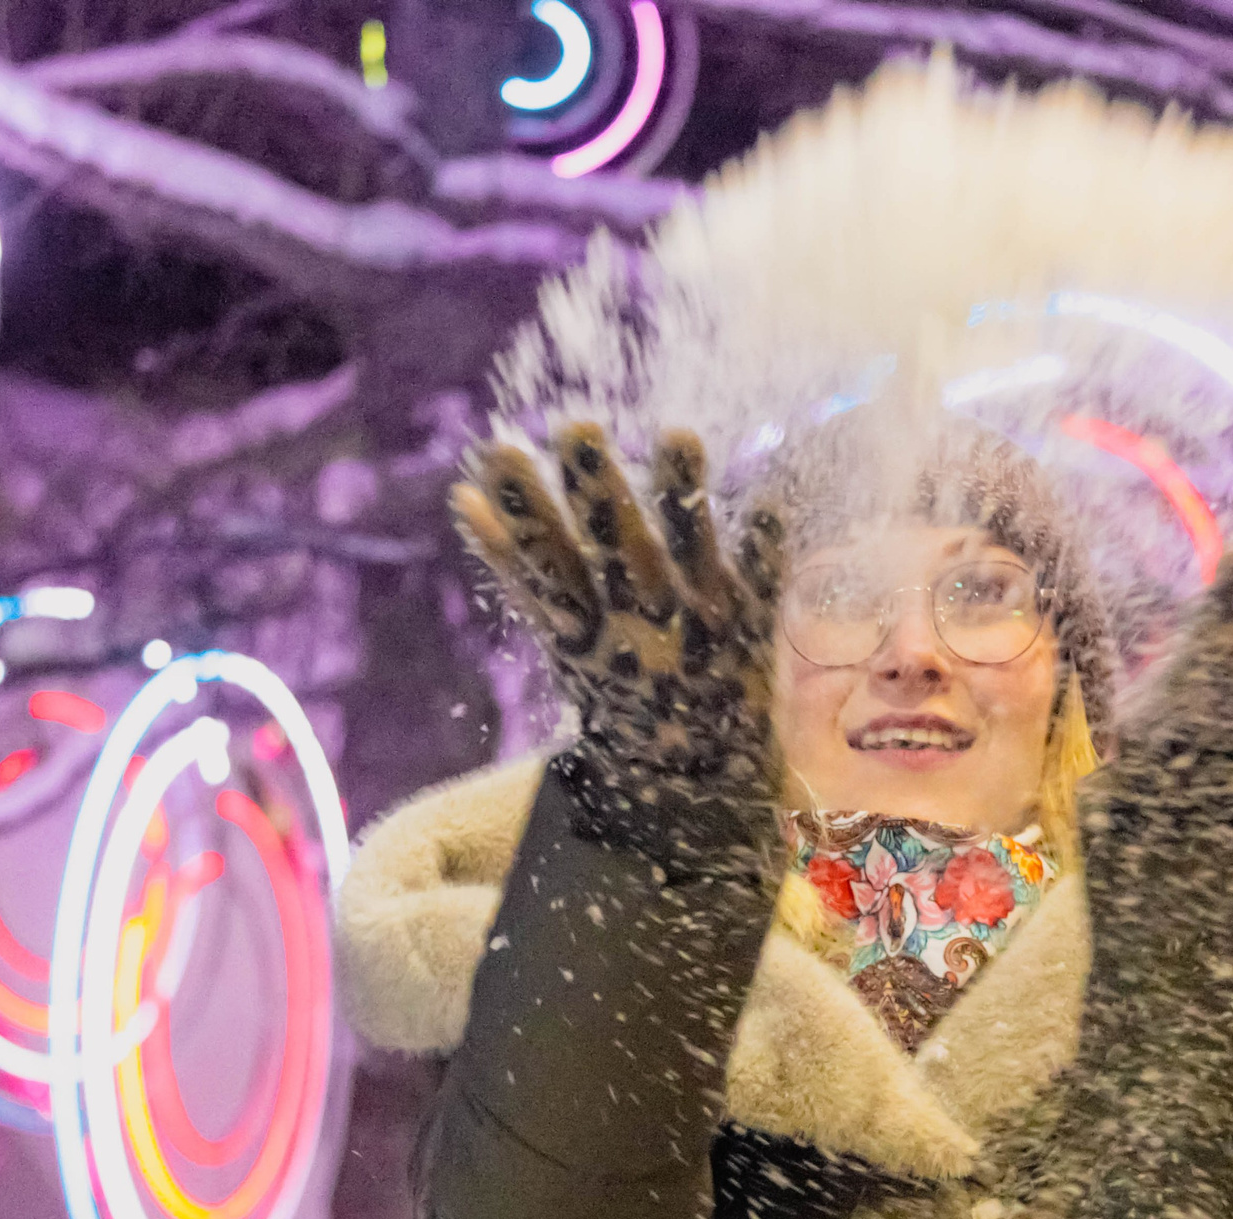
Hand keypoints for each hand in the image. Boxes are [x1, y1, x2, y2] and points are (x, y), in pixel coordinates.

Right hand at [451, 425, 783, 842]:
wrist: (690, 779)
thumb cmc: (618, 688)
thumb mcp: (559, 637)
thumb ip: (516, 567)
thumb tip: (462, 493)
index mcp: (583, 627)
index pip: (546, 561)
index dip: (523, 511)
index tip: (499, 450)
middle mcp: (638, 623)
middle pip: (614, 551)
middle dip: (596, 491)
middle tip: (577, 426)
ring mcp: (699, 626)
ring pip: (690, 554)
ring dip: (683, 497)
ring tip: (678, 433)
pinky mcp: (755, 630)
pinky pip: (762, 586)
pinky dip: (764, 550)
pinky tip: (770, 501)